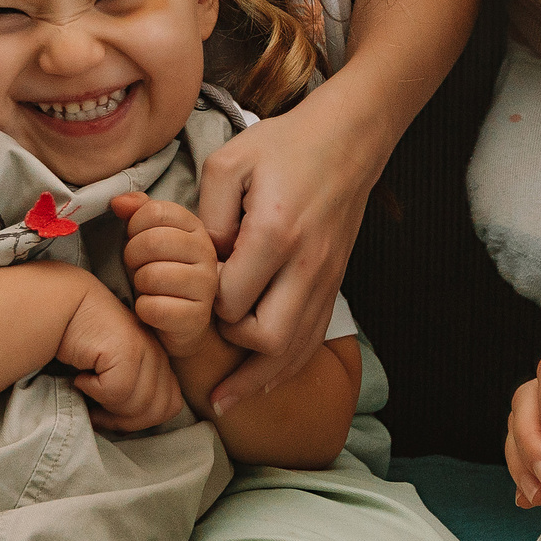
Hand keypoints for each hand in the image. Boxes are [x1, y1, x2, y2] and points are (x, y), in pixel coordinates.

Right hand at [58, 280, 181, 432]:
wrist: (68, 305)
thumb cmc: (87, 342)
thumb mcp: (117, 369)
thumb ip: (133, 391)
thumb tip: (127, 425)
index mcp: (162, 361)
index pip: (170, 407)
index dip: (140, 419)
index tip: (110, 412)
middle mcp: (159, 355)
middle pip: (155, 411)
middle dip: (122, 419)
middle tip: (95, 408)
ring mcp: (146, 350)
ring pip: (136, 405)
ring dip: (106, 405)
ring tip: (87, 386)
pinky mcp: (127, 349)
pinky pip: (116, 392)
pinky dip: (92, 390)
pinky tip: (81, 375)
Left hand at [115, 191, 220, 357]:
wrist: (179, 323)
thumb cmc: (160, 273)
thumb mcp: (149, 237)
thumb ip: (137, 212)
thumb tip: (119, 202)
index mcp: (195, 228)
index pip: (156, 211)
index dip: (135, 225)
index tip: (135, 238)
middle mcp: (207, 253)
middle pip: (153, 242)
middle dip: (132, 256)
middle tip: (136, 267)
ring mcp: (206, 286)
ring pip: (152, 276)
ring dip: (139, 284)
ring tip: (146, 288)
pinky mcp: (197, 317)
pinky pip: (154, 308)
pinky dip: (143, 310)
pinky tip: (151, 309)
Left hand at [195, 102, 379, 411]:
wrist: (348, 139)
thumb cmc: (283, 146)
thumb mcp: (228, 165)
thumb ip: (206, 217)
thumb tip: (201, 264)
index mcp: (276, 233)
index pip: (233, 299)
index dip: (206, 306)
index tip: (192, 293)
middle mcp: (307, 265)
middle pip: (270, 338)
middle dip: (232, 350)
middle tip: (206, 340)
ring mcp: (327, 278)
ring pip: (296, 350)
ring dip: (259, 379)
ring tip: (225, 401)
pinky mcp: (335, 283)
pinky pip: (314, 339)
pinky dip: (288, 366)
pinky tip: (263, 380)